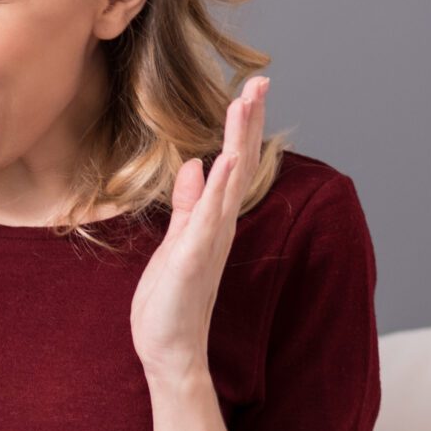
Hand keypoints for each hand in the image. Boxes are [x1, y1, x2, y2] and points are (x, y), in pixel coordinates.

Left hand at [132, 76, 268, 386]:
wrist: (169, 351)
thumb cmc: (170, 303)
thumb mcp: (176, 243)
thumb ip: (188, 205)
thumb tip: (194, 165)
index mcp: (214, 220)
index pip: (233, 164)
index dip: (241, 127)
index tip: (248, 89)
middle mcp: (220, 226)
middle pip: (241, 162)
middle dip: (249, 120)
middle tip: (261, 79)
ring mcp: (210, 240)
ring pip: (232, 180)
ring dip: (240, 139)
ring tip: (248, 101)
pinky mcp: (194, 256)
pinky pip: (210, 216)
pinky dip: (220, 186)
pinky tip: (226, 158)